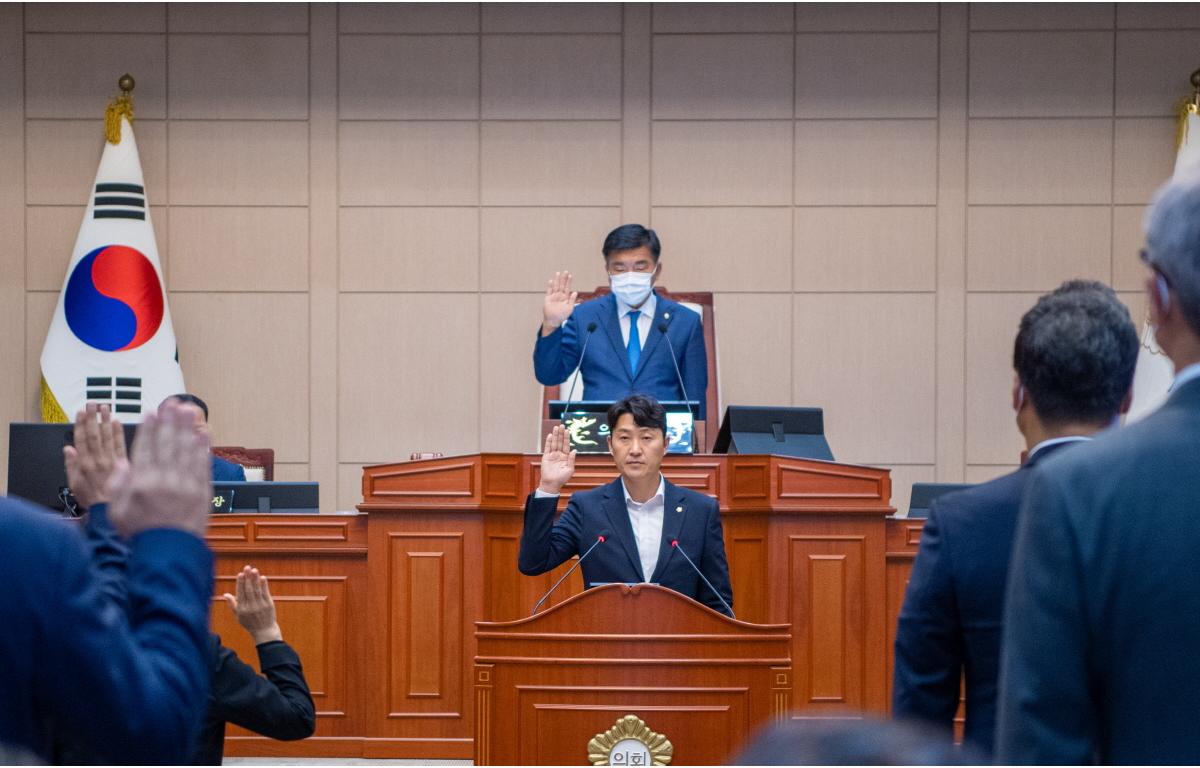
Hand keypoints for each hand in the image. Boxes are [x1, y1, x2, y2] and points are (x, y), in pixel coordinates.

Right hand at [63, 403, 128, 508]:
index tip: (80, 412)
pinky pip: (121, 444)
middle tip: (92, 404)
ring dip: (106, 420)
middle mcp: (98, 460)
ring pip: (108, 436)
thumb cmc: (93, 500)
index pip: (81, 439)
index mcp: (84, 464)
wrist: (110, 512)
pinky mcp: (124, 463)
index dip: (80, 424)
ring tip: (104, 407)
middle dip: (93, 417)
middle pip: (94, 434)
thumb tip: (68, 450)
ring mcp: (112, 461)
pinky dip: (119, 432)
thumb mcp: (73, 485)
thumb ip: (71, 466)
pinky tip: (118, 422)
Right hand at [108, 400, 211, 538]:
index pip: (145, 449)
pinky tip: (203, 434)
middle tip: (172, 402)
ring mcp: (185, 485)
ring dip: (187, 428)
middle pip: (167, 444)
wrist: (168, 554)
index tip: (151, 412)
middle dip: (169, 420)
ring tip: (187, 410)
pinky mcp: (201, 492)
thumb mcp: (117, 513)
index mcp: (141, 484)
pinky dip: (203, 449)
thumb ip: (118, 487)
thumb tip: (122, 464)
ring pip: (186, 450)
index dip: (148, 428)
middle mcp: (164, 481)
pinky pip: (202, 465)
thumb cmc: (141, 536)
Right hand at [223, 565, 282, 644]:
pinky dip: (264, 585)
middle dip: (248, 578)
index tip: (240, 574)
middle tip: (247, 567)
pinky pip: (265, 593)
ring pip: (257, 590)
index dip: (240, 583)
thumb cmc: (249, 623)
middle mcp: (250, 607)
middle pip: (248, 590)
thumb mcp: (238, 616)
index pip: (240, 593)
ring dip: (255, 579)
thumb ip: (232, 604)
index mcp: (242, 609)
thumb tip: (225, 594)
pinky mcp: (269, 604)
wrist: (264, 631)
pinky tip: (262, 578)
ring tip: (254, 570)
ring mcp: (260, 605)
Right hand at [538, 424, 576, 494]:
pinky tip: (551, 435)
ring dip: (555, 435)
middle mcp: (559, 454)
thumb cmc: (562, 479)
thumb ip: (571, 460)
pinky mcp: (546, 457)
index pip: (566, 445)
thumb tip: (574, 450)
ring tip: (556, 427)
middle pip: (560, 442)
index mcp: (565, 457)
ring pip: (554, 443)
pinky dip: (549, 441)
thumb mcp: (570, 469)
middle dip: (561, 434)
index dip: (567, 438)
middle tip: (562, 425)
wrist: (552, 484)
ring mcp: (552, 455)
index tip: (567, 430)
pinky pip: (547, 448)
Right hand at [541, 271, 576, 335]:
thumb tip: (575, 292)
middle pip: (561, 285)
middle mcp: (560, 296)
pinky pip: (549, 291)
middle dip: (563, 278)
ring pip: (555, 286)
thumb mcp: (570, 308)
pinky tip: (551, 281)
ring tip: (558, 273)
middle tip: (565, 271)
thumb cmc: (562, 315)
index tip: (570, 275)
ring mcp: (554, 296)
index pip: (567, 288)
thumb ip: (572, 300)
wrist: (554, 321)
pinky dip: (549, 286)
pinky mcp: (548, 299)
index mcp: (565, 297)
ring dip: (556, 280)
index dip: (569, 282)